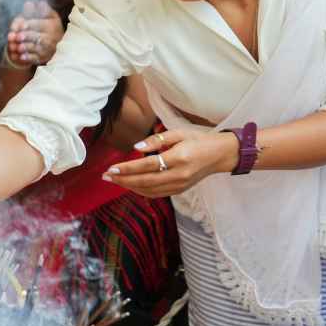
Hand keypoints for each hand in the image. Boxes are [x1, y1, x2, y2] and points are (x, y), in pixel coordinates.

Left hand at [7, 1, 63, 65]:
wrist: (54, 42)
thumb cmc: (45, 25)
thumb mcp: (44, 15)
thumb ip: (34, 10)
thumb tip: (28, 3)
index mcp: (52, 25)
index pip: (41, 24)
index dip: (30, 24)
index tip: (21, 25)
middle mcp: (52, 38)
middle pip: (38, 37)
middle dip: (26, 37)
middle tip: (17, 37)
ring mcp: (48, 49)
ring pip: (36, 48)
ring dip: (25, 48)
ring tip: (16, 47)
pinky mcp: (43, 58)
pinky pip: (34, 59)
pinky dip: (27, 58)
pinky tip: (19, 56)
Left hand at [101, 129, 238, 197]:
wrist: (220, 155)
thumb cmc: (199, 140)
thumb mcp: (179, 132)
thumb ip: (156, 140)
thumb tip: (136, 148)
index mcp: (178, 158)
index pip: (147, 166)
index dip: (128, 169)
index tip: (111, 168)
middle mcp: (179, 174)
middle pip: (145, 181)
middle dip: (123, 180)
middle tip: (106, 177)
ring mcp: (180, 185)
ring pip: (149, 190)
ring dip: (129, 187)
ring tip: (115, 180)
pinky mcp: (180, 190)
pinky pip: (156, 193)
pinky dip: (141, 190)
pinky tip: (131, 185)